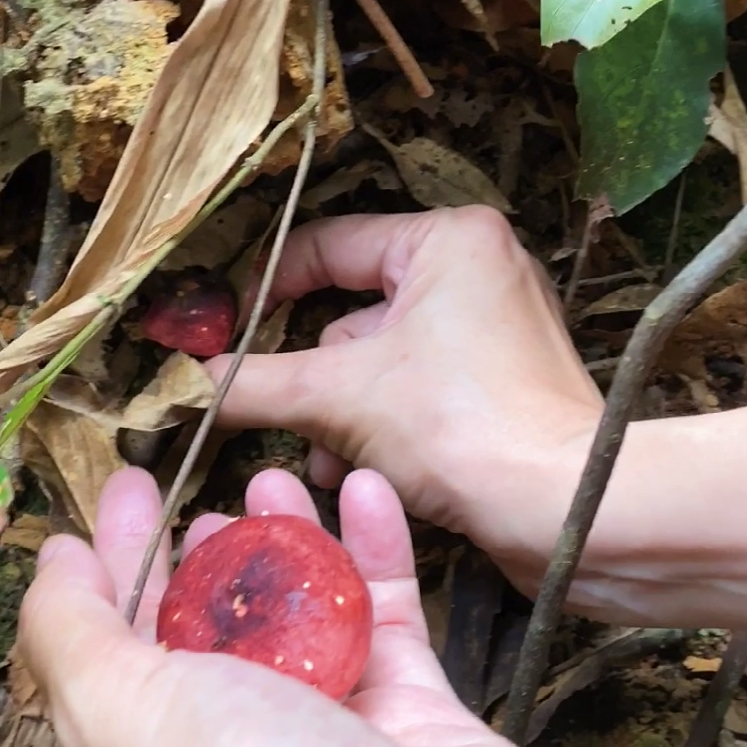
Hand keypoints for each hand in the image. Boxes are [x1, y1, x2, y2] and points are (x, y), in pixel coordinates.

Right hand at [208, 207, 746, 631]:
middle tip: (269, 410)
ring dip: (340, 412)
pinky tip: (358, 472)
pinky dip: (382, 425)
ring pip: (380, 358)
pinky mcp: (505, 382)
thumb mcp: (335, 397)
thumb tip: (181, 383)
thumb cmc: (461, 428)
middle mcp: (478, 265)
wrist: (565, 508)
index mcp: (446, 238)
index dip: (262, 291)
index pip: (325, 245)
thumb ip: (251, 383)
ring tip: (322, 461)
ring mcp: (497, 325)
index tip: (218, 337)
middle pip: (350, 309)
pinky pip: (418, 388)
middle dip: (310, 374)